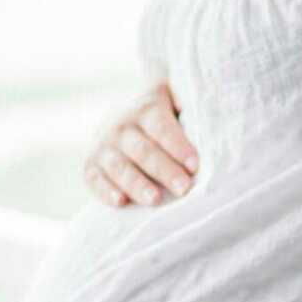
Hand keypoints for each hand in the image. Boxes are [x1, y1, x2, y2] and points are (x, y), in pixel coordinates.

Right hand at [84, 80, 199, 207]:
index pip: (161, 127)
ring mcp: (103, 146)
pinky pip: (94, 179)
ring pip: (119, 166)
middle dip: (164, 170)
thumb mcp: (173, 99)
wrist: (120, 119)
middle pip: (143, 150)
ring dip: (137, 184)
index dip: (178, 146)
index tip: (194, 165)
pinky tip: (121, 202)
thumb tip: (210, 115)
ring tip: (155, 199)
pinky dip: (106, 191)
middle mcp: (121, 125)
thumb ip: (189, 104)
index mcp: (146, 108)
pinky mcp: (90, 165)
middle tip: (183, 188)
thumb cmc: (160, 116)